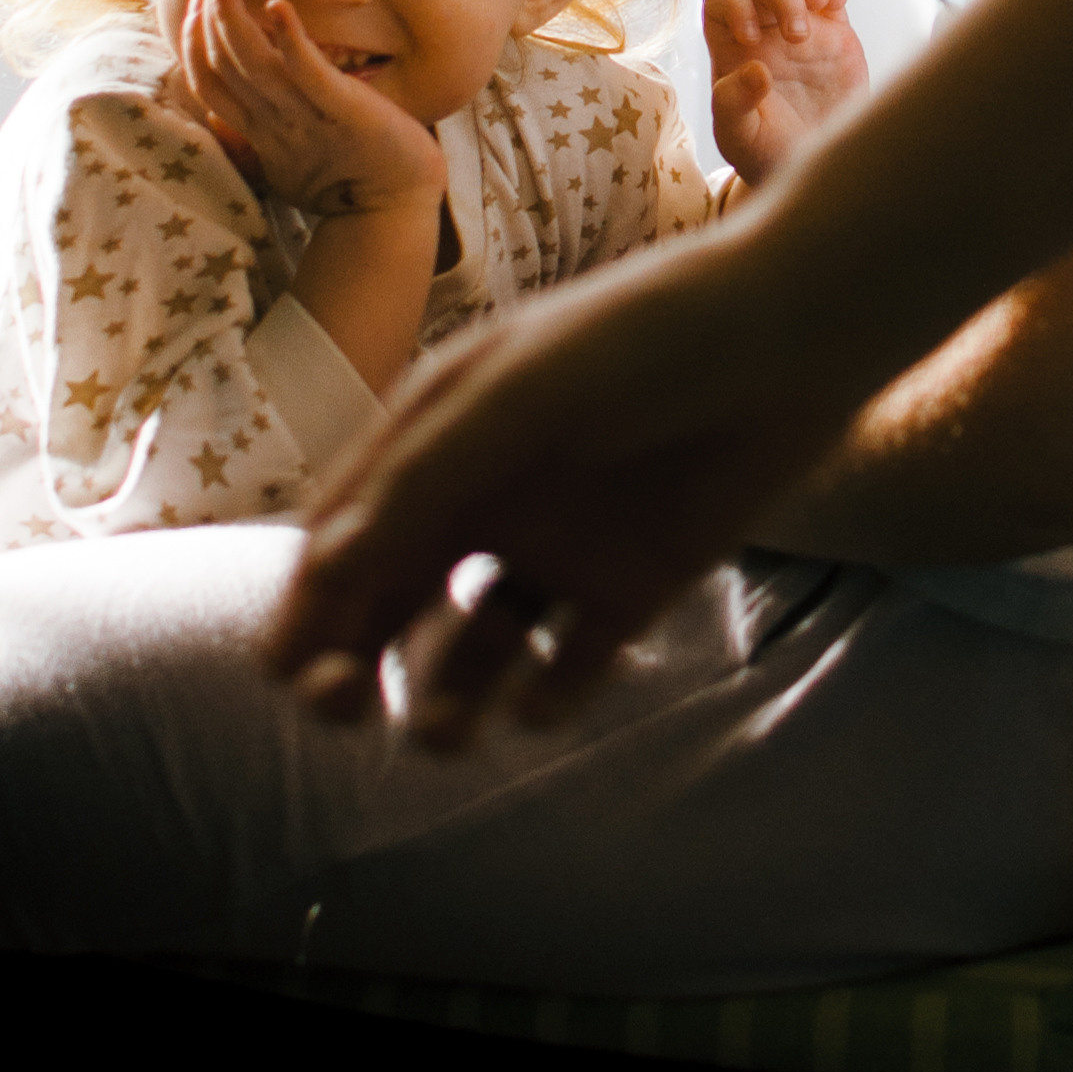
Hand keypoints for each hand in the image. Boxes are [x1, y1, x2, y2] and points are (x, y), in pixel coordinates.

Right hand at [176, 0, 445, 219]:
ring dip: (233, 13)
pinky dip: (290, 39)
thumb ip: (258, 138)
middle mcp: (273, 122)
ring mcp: (305, 117)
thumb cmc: (348, 185)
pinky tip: (278, 7)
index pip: (209, 82)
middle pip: (223, 62)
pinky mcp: (343, 111)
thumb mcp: (289, 162)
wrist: (394, 213)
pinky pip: (309, 72)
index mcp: (260, 133)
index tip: (193, 7)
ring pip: (252, 61)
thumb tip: (225, 124)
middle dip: (210, 11)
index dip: (194, 43)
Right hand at [266, 199, 875, 738]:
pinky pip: (564, 668)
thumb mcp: (514, 394)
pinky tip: (540, 696)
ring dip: (442, 701)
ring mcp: (552, 547)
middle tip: (342, 709)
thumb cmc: (636, 340)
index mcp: (436, 439)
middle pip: (391, 601)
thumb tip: (325, 570)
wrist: (785, 339)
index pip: (345, 535)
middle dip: (353, 661)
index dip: (309, 604)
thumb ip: (424, 479)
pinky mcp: (627, 588)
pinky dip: (542, 698)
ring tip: (444, 732)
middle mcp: (484, 499)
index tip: (287, 669)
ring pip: (468, 651)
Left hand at [706, 0, 868, 185]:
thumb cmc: (765, 153)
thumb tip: (756, 70)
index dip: (734, 6)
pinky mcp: (835, 32)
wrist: (813, 164)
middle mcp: (764, 29)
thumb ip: (735, 106)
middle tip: (797, 37)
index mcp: (731, 48)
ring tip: (820, 7)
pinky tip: (836, 7)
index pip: (720, 0)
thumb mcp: (740, 138)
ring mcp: (800, 26)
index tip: (752, 39)